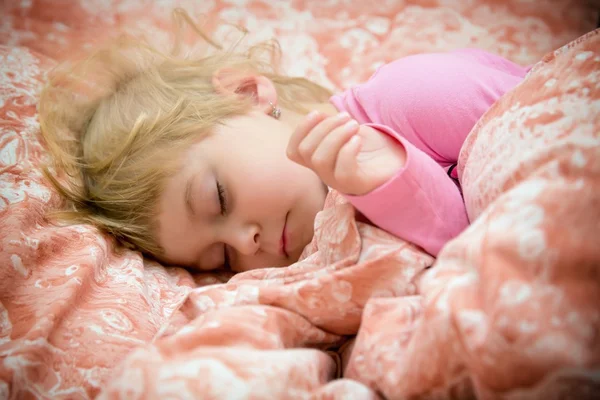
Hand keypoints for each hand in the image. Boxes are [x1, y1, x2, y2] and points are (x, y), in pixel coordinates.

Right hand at [287, 111, 406, 195]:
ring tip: (354, 124)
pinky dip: (348, 150)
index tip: (318, 112)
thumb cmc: (371, 148)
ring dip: (335, 135)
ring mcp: (338, 181)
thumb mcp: (347, 131)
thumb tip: (319, 115)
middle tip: (346, 117)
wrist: (398, 164)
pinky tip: (359, 139)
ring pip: (319, 160)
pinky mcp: (356, 184)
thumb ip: (330, 125)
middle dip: (323, 127)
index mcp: (319, 160)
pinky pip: (343, 170)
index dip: (300, 129)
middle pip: (305, 151)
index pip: (293, 151)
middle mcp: (324, 173)